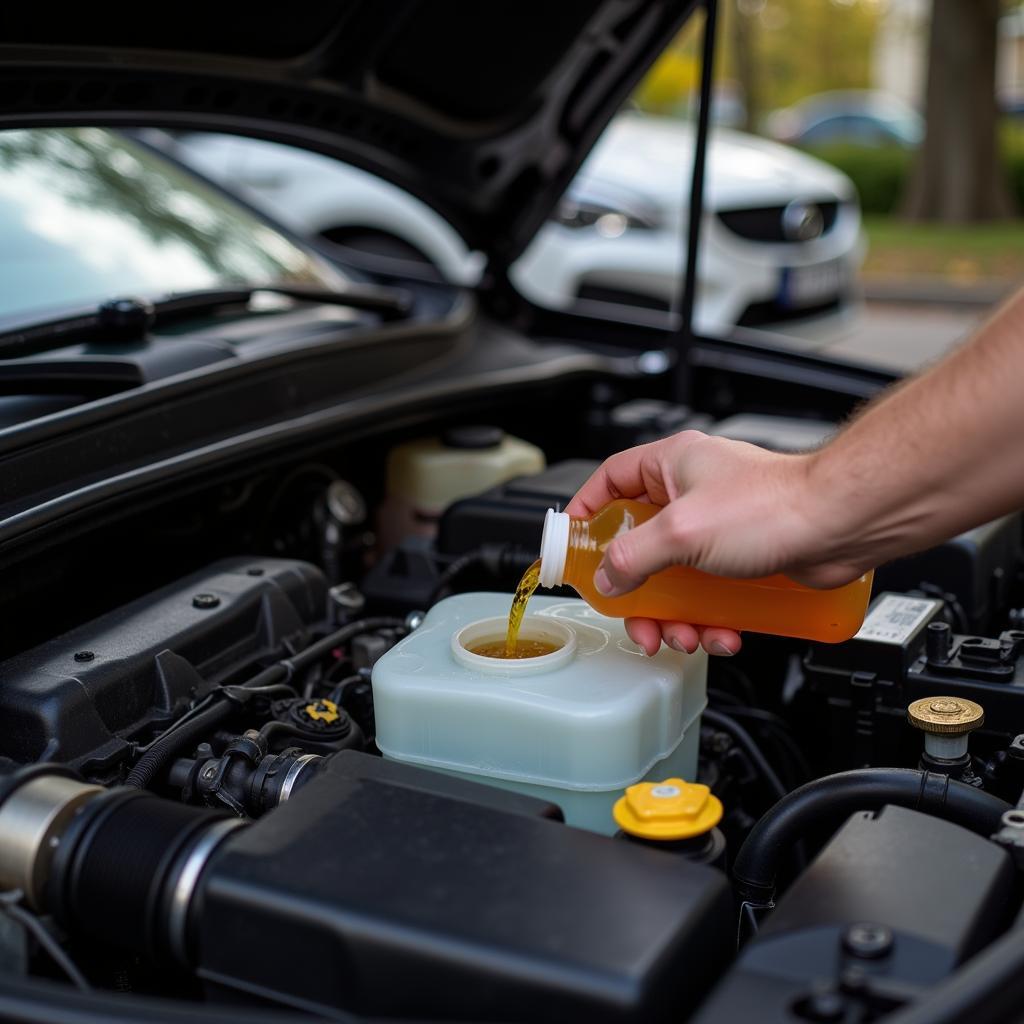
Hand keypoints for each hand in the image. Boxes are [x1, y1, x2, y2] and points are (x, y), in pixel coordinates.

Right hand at [566, 431, 864, 656]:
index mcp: (672, 465)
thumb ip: (633, 556)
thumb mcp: (682, 531)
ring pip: (674, 578)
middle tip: (632, 615)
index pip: (610, 480)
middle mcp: (693, 492)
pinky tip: (719, 634)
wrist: (843, 526)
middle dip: (635, 589)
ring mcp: (718, 527)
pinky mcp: (743, 559)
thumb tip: (607, 578)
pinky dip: (709, 620)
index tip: (573, 546)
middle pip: (639, 542)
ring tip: (681, 636)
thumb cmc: (776, 507)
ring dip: (673, 615)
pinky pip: (709, 594)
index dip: (586, 512)